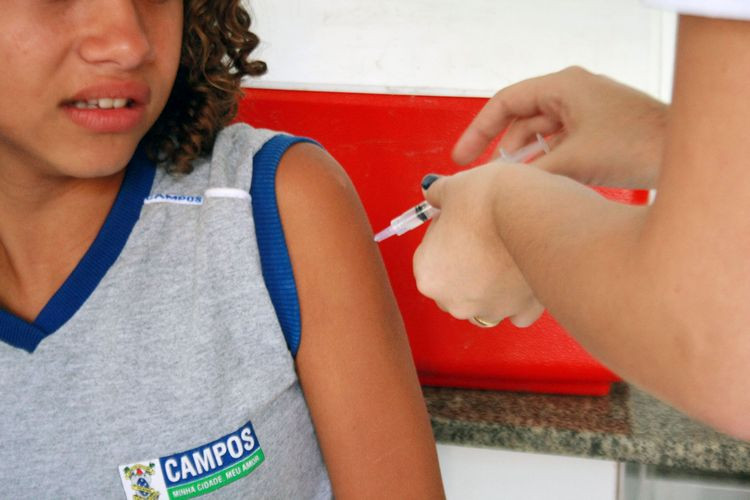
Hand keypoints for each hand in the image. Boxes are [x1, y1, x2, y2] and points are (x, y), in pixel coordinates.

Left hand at [413, 168, 543, 327]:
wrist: (534, 212)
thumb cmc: (488, 201)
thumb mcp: (453, 188)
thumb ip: (437, 195)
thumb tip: (431, 192)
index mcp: (428, 276)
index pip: (430, 257)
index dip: (446, 236)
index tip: (462, 222)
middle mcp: (455, 302)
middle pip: (455, 285)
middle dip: (466, 266)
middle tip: (485, 236)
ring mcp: (490, 310)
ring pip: (485, 302)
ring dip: (491, 286)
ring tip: (506, 255)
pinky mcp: (522, 311)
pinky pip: (518, 311)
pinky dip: (520, 297)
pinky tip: (524, 275)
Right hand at [453, 66, 667, 188]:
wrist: (684, 152)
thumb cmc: (636, 145)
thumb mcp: (572, 162)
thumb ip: (530, 175)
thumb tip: (498, 188)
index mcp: (563, 86)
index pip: (504, 103)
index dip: (477, 131)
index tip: (461, 158)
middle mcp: (573, 92)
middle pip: (521, 121)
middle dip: (503, 151)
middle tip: (485, 179)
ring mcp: (586, 110)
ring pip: (541, 136)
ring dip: (528, 161)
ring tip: (515, 188)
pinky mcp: (597, 129)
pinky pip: (560, 143)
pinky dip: (548, 163)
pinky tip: (542, 185)